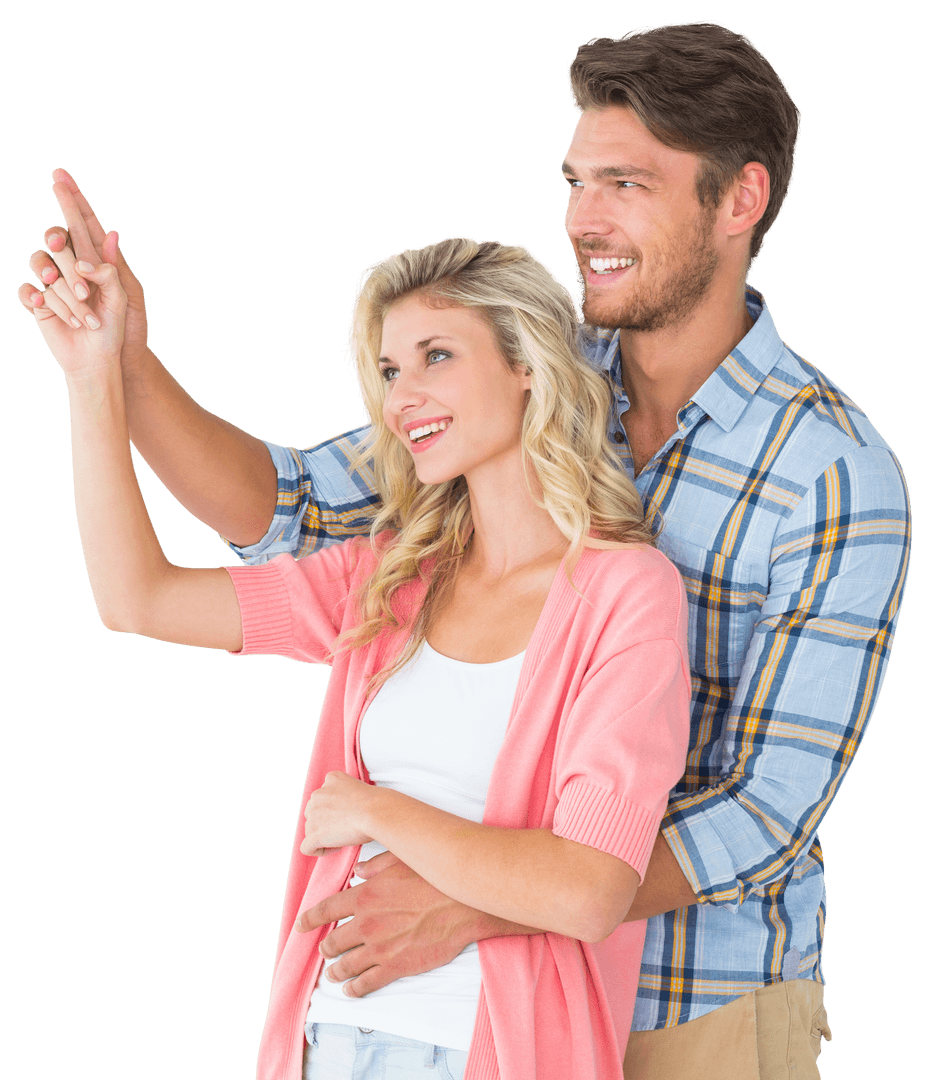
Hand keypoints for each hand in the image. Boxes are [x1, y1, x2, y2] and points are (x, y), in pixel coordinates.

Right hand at [18, 169, 148, 370]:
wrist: (101, 363)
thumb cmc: (121, 333)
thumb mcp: (126, 300)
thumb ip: (115, 269)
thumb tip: (109, 235)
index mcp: (97, 262)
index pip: (83, 224)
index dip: (71, 199)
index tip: (59, 175)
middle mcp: (73, 267)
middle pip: (57, 240)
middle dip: (64, 254)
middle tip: (78, 276)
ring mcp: (55, 284)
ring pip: (41, 265)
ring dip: (61, 290)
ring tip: (81, 310)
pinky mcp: (41, 303)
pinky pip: (27, 290)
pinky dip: (34, 297)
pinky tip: (42, 308)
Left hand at [295, 852, 483, 996]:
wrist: (462, 907)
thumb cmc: (434, 879)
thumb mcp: (401, 861)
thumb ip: (375, 866)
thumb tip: (359, 870)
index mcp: (365, 896)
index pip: (326, 910)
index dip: (309, 919)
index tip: (300, 926)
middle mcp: (366, 924)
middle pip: (332, 942)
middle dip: (325, 948)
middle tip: (325, 950)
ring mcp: (379, 948)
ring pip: (345, 966)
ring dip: (335, 972)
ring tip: (333, 975)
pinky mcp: (395, 967)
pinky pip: (366, 983)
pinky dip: (354, 989)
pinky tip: (351, 990)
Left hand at [300, 771, 374, 855]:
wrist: (375, 812)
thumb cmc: (374, 804)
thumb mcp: (358, 787)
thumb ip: (345, 795)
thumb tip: (346, 810)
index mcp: (331, 780)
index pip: (324, 796)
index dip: (333, 809)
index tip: (344, 815)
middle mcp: (318, 794)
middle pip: (314, 812)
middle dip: (326, 822)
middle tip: (344, 827)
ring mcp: (314, 814)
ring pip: (310, 829)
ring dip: (324, 835)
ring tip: (343, 838)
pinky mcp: (314, 833)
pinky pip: (307, 847)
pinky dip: (319, 850)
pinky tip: (335, 847)